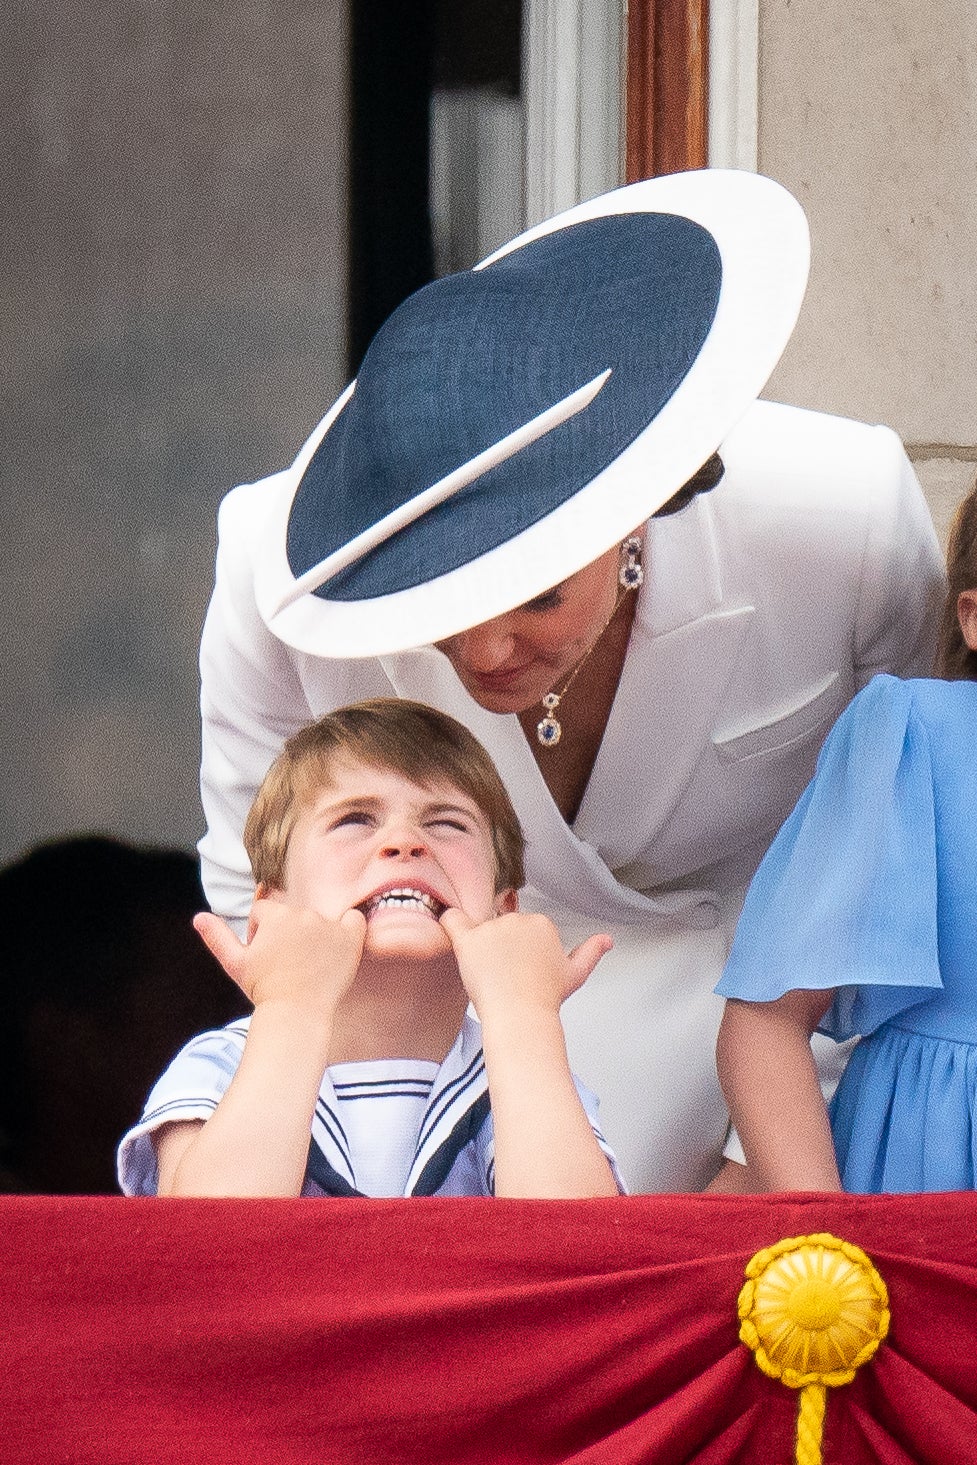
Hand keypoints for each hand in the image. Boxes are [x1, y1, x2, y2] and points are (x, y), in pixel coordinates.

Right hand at [193, 898, 365, 1014]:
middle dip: (287, 934)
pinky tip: (337, 949)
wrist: (296, 1014)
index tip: (266, 956)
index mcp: (275, 916)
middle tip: (287, 963)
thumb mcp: (235, 964)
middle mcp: (303, 915)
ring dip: (313, 935)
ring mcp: (329, 925)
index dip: (261, 933)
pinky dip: (348, 929)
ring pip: (319, 920)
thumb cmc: (264, 990)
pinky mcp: (350, 939)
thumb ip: (217, 937)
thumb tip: (198, 917)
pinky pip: (355, 919)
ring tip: (308, 965)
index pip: (266, 911)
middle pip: (293, 915)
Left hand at [440, 908, 611, 1018]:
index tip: (521, 968)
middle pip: (500, 925)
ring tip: (488, 975)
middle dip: (500, 945)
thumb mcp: (575, 974)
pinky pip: (451, 920)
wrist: (522, 1017)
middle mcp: (517, 920)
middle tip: (504, 974)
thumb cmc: (546, 999)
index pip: (522, 928)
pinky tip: (451, 931)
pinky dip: (448, 922)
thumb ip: (590, 952)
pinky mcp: (469, 941)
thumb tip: (607, 940)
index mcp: (542, 923)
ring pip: (478, 929)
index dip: (519, 948)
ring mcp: (492, 929)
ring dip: (480, 947)